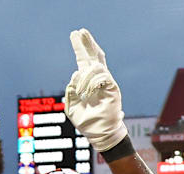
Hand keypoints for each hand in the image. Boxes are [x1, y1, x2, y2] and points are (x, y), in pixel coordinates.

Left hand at [65, 28, 126, 151]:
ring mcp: (106, 83)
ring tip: (81, 93)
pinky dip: (91, 83)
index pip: (84, 61)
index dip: (80, 48)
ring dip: (84, 79)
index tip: (75, 34)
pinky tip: (87, 92)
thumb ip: (70, 91)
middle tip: (80, 31)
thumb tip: (75, 74)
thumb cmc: (86, 121)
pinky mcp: (113, 88)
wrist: (100, 133)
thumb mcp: (71, 106)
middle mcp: (97, 80)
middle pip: (93, 57)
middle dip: (86, 43)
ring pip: (94, 67)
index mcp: (86, 83)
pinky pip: (101, 77)